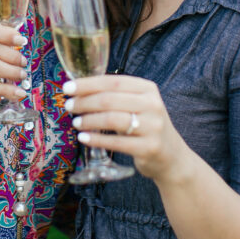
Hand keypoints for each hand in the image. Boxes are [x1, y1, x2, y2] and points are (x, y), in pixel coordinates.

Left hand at [63, 74, 184, 181]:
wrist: (172, 157)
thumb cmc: (146, 126)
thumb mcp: (138, 105)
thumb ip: (116, 96)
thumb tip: (79, 89)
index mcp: (148, 89)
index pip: (113, 81)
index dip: (88, 84)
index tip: (68, 87)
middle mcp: (152, 105)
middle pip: (110, 99)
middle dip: (84, 102)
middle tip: (69, 106)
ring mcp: (153, 127)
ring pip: (112, 119)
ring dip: (89, 120)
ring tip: (75, 122)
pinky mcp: (149, 148)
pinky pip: (116, 142)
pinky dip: (96, 139)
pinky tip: (83, 137)